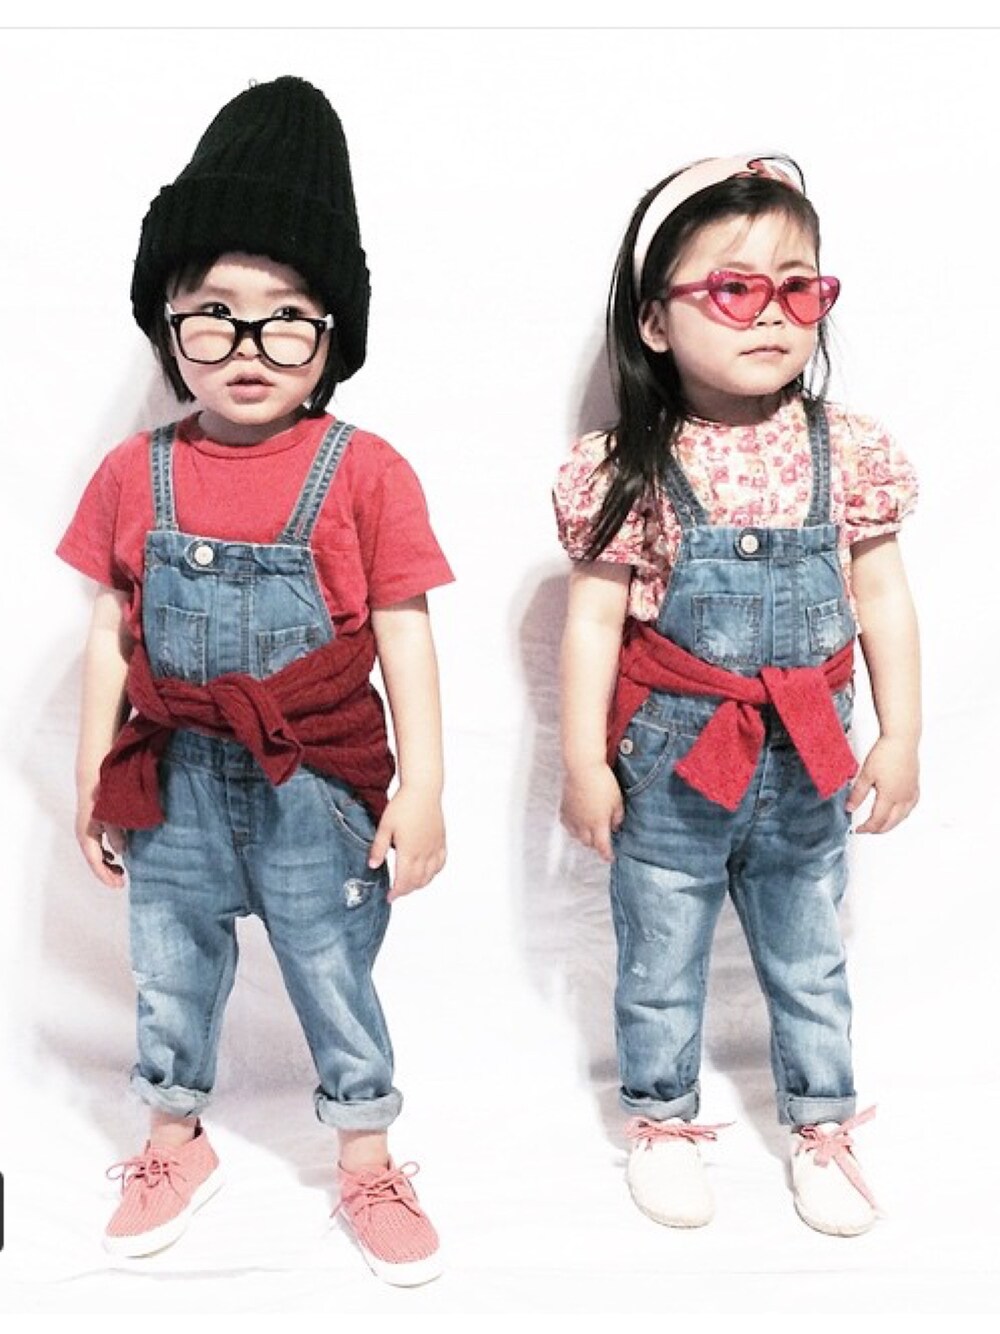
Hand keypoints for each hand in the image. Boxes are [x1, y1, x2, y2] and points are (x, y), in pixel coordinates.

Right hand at [75, 797, 126, 888]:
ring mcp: (86, 830)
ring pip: (95, 854)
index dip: (106, 875)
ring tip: (120, 872)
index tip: (118, 885)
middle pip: (95, 860)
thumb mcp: (113, 816)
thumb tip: (121, 852)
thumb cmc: (105, 794)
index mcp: (87, 834)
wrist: (94, 776)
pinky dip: (105, 855)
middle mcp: (83, 834)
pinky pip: (96, 846)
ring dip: (106, 865)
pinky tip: (114, 858)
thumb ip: (117, 835)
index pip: (95, 861)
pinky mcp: (91, 825)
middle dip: (107, 873)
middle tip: (121, 883)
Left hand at [367, 786, 445, 900]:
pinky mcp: (441, 841)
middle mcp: (424, 853)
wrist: (422, 790)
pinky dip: (434, 872)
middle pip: (417, 881)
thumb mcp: (385, 826)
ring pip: (430, 875)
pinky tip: (428, 872)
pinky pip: (441, 863)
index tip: (389, 897)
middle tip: (396, 892)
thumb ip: (379, 848)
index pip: (404, 881)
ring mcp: (434, 847)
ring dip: (420, 884)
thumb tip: (372, 865)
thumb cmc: (403, 806)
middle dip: (406, 890)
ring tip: (409, 884)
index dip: (397, 892)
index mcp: (409, 851)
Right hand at [561, 762, 624, 861]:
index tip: (610, 857)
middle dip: (596, 844)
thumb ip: (617, 816)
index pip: (602, 846)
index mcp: (599, 823)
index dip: (607, 854)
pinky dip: (573, 827)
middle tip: (602, 839)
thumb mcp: (618, 800)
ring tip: (590, 831)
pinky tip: (577, 822)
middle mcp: (583, 824)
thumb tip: (616, 825)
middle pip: (588, 843)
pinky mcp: (565, 808)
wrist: (583, 768)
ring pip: (576, 836)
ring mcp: (573, 817)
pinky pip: (567, 824)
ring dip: (584, 836)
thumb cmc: (602, 782)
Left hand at [846, 735, 918, 833]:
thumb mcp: (865, 774)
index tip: (858, 829)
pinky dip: (904, 813)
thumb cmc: (885, 753)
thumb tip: (849, 808)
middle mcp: (903, 797)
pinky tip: (900, 811)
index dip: (867, 828)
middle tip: (868, 830)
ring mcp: (911, 792)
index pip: (877, 820)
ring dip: (892, 823)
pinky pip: (911, 806)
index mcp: (890, 797)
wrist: (902, 739)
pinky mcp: (915, 785)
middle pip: (892, 822)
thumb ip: (857, 794)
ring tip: (882, 824)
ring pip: (903, 816)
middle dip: (879, 829)